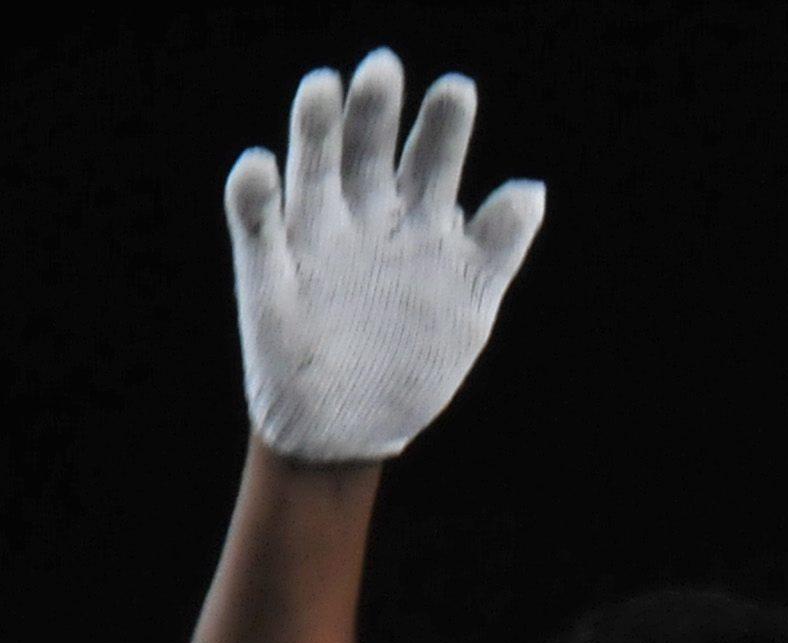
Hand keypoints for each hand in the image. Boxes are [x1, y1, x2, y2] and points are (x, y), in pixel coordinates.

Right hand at [223, 48, 546, 464]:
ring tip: (324, 88)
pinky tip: (259, 166)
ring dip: (314, 129)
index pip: (429, 160)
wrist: (354, 430)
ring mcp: (314, 240)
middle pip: (368, 149)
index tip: (457, 89)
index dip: (442, 126)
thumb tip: (533, 187)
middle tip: (385, 68)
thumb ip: (497, 246)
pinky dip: (254, 194)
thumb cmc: (416, 360)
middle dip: (376, 110)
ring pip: (311, 170)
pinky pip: (256, 225)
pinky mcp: (267, 272)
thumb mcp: (470, 306)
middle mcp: (362, 217)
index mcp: (415, 222)